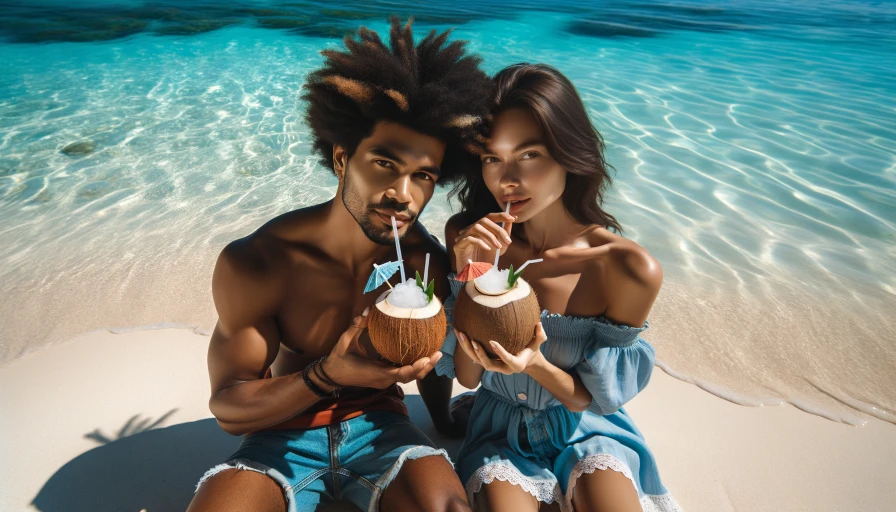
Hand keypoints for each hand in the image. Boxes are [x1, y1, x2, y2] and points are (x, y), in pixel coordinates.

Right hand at [322, 308, 441, 388]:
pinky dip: (413, 366)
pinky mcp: (384, 379)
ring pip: (409, 377)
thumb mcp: (345, 341)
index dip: (415, 368)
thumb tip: (367, 309)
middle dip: (426, 367)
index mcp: (377, 373)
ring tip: (435, 354)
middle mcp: (384, 379)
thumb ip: (357, 325)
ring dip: (422, 367)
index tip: (426, 358)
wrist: (331, 376)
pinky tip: (421, 354)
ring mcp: (385, 381)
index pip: (401, 374)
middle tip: (438, 353)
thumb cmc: (339, 359)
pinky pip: (402, 374)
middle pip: (411, 377)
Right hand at [453, 212, 514, 271]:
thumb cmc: (486, 260)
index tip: (512, 218)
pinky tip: (487, 248)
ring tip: (498, 247)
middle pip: (484, 220)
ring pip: (476, 227)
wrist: (475, 276)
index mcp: (480, 228)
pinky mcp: (458, 246)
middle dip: (498, 229)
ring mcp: (463, 237)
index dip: (500, 215)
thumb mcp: (500, 246)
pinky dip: (480, 242)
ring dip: (490, 236)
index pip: (489, 216)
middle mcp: (471, 229)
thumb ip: (504, 234)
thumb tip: (511, 220)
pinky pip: (469, 238)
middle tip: (507, 240)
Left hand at [455, 323, 546, 374]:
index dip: (499, 352)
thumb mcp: (538, 343)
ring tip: (460, 334)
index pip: (507, 359)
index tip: (492, 342)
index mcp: (516, 365)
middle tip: (472, 340)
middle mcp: (502, 369)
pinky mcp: (487, 361)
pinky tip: (460, 333)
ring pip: (477, 361)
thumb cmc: (532, 350)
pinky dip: (466, 346)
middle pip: (487, 364)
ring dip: (467, 348)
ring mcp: (493, 366)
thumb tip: (539, 324)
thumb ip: (540, 335)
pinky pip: (474, 356)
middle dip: (478, 353)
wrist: (525, 361)